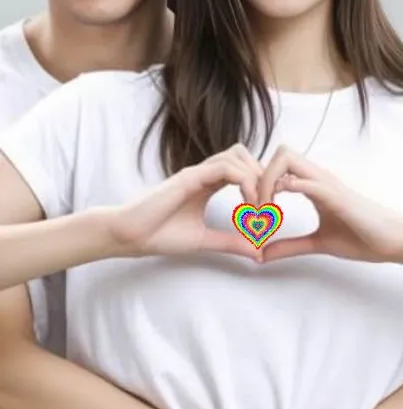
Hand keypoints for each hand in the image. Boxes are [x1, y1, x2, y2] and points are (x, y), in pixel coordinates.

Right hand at [108, 144, 262, 259]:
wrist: (129, 235)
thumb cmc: (159, 235)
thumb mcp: (204, 241)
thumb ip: (231, 243)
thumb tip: (258, 252)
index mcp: (206, 184)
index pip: (242, 169)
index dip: (261, 185)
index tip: (268, 213)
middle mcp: (203, 174)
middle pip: (243, 156)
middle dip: (263, 177)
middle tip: (269, 208)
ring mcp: (195, 173)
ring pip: (237, 156)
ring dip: (256, 179)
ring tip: (261, 208)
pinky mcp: (189, 177)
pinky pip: (225, 168)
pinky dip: (244, 183)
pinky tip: (249, 206)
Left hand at [258, 146, 402, 263]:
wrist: (392, 241)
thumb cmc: (361, 237)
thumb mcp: (317, 244)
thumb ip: (289, 246)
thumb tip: (262, 254)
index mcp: (313, 185)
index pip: (278, 166)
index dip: (259, 183)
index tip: (252, 210)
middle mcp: (318, 178)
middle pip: (279, 153)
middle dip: (258, 176)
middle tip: (253, 208)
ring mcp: (327, 184)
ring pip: (287, 158)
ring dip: (267, 181)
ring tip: (262, 211)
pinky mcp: (336, 196)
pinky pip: (307, 182)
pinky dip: (287, 189)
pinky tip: (276, 210)